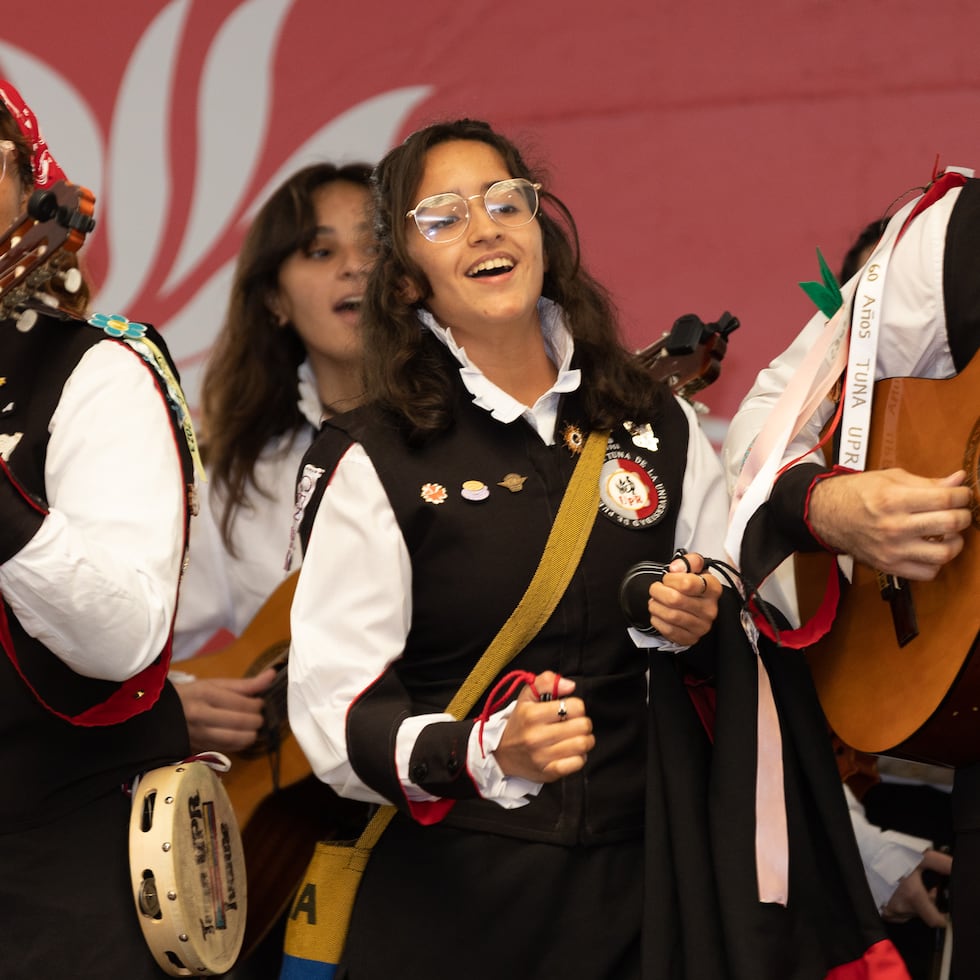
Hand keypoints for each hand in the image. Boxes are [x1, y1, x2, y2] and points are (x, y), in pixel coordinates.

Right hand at [174, 667, 276, 753]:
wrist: (159, 716)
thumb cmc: (190, 695)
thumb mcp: (215, 684)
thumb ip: (246, 684)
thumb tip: (272, 675)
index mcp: (206, 695)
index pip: (244, 704)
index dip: (258, 704)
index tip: (258, 702)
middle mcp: (202, 716)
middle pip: (244, 723)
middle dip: (257, 719)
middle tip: (255, 714)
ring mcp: (200, 735)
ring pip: (238, 739)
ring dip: (251, 733)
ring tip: (249, 725)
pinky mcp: (200, 749)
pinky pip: (229, 749)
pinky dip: (240, 743)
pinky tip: (239, 735)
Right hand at [492, 671, 594, 782]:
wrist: (502, 753)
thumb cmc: (520, 722)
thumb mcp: (527, 696)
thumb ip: (547, 681)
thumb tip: (569, 685)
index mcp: (532, 714)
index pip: (575, 706)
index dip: (576, 706)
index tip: (569, 710)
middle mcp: (536, 736)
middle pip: (583, 725)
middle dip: (583, 722)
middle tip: (575, 724)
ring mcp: (542, 756)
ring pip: (583, 744)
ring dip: (585, 739)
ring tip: (576, 737)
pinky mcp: (548, 772)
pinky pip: (578, 763)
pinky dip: (580, 757)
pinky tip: (571, 752)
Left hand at [646, 551, 721, 643]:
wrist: (695, 603)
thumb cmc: (694, 586)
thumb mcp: (695, 568)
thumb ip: (688, 561)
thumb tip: (676, 568)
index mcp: (712, 589)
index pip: (687, 583)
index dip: (670, 579)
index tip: (668, 579)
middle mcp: (710, 609)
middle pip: (674, 600)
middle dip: (658, 592)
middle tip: (656, 589)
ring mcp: (702, 626)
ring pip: (670, 616)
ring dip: (655, 606)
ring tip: (656, 601)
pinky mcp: (691, 638)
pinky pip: (668, 630)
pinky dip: (657, 620)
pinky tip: (659, 614)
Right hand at [809, 469, 971, 580]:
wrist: (826, 514)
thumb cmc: (856, 493)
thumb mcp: (890, 479)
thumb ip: (927, 482)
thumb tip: (959, 480)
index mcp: (894, 500)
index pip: (946, 499)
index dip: (963, 495)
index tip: (963, 495)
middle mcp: (894, 526)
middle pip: (951, 523)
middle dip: (964, 515)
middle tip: (959, 511)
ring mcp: (892, 549)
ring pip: (945, 553)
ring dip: (955, 542)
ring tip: (948, 533)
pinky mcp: (888, 565)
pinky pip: (927, 573)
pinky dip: (936, 562)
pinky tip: (931, 549)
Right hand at [881, 848, 951, 927]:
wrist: (862, 852)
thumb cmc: (891, 853)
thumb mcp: (919, 855)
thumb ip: (941, 863)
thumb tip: (956, 869)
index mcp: (913, 897)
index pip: (935, 921)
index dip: (942, 916)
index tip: (940, 907)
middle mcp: (900, 908)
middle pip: (922, 914)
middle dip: (925, 902)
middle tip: (921, 885)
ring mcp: (887, 910)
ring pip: (908, 914)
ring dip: (911, 904)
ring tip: (905, 886)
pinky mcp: (877, 909)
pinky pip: (894, 913)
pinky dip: (898, 905)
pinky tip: (893, 891)